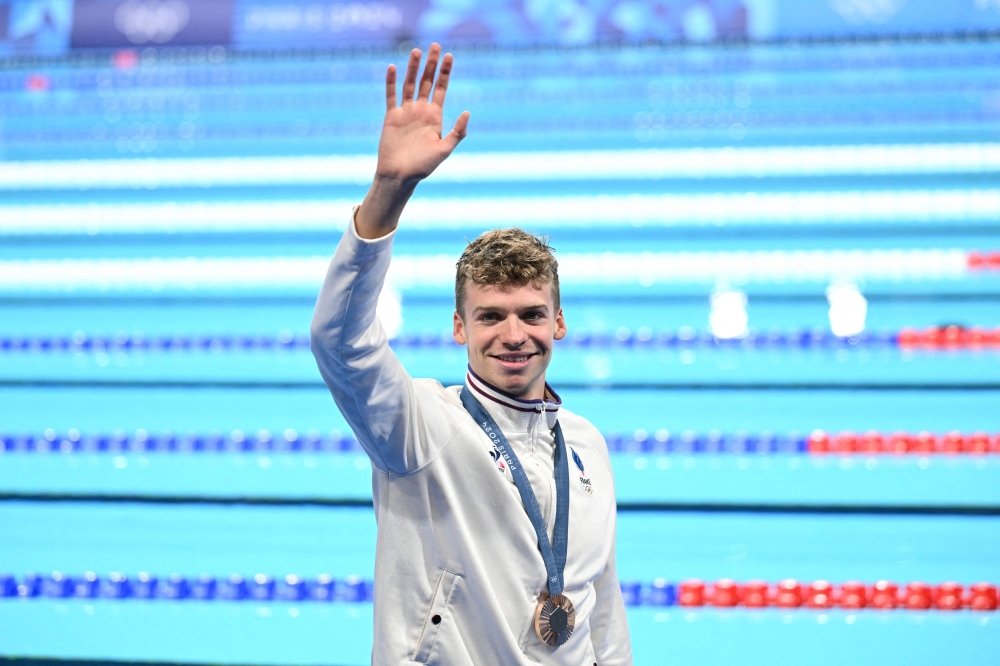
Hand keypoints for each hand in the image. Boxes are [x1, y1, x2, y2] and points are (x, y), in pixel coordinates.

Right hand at [377, 44, 469, 182]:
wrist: (400, 175)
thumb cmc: (423, 166)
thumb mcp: (444, 149)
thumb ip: (457, 132)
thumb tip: (467, 112)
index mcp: (435, 117)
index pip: (441, 89)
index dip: (446, 72)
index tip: (449, 56)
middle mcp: (421, 111)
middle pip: (427, 81)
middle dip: (431, 64)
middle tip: (435, 45)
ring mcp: (406, 112)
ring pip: (410, 84)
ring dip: (413, 68)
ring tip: (416, 51)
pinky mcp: (391, 117)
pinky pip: (391, 95)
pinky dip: (392, 82)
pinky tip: (393, 67)